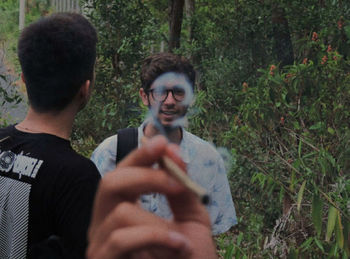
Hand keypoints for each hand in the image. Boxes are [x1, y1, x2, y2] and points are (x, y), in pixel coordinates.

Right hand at [86, 135, 216, 258]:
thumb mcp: (191, 220)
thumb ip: (182, 189)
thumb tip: (173, 156)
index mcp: (125, 208)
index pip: (125, 172)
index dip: (141, 155)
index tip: (163, 143)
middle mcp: (107, 222)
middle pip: (110, 181)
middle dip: (145, 175)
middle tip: (174, 181)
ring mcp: (102, 243)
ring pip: (120, 212)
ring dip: (158, 222)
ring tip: (181, 238)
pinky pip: (123, 239)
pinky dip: (156, 238)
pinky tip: (178, 247)